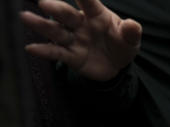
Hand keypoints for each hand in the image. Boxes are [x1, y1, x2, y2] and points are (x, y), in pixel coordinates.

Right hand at [21, 0, 141, 81]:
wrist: (116, 66)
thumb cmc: (121, 44)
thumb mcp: (130, 40)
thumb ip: (131, 32)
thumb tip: (133, 25)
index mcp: (97, 15)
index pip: (88, 2)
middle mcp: (81, 24)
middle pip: (67, 15)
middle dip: (56, 9)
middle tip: (44, 3)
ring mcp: (74, 40)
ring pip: (56, 31)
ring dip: (42, 25)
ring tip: (26, 17)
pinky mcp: (71, 57)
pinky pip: (56, 53)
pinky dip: (44, 50)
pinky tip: (31, 48)